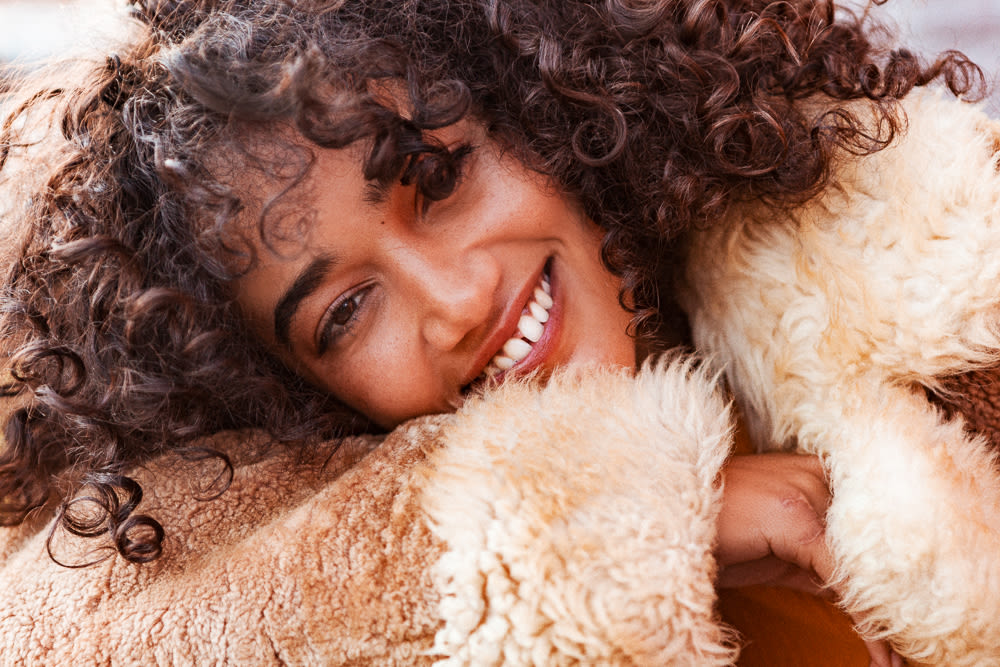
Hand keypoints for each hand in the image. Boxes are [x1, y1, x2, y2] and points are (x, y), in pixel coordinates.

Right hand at [715, 453, 901, 666]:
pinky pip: (842, 574)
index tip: (902, 621)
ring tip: (895, 658)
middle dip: (888, 597)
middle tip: (905, 650)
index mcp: (814, 471)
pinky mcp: (795, 515)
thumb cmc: (713, 534)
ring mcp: (805, 489)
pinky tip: (875, 650)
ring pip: (862, 560)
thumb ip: (817, 559)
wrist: (661, 522)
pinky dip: (863, 618)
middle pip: (871, 542)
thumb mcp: (774, 549)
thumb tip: (860, 594)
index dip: (885, 574)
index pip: (865, 526)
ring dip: (880, 614)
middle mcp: (815, 473)